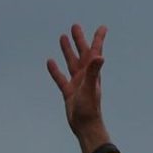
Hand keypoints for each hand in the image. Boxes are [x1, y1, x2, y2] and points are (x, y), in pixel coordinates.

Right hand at [47, 24, 109, 151]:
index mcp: (92, 72)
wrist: (85, 126)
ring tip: (62, 37)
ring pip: (71, 62)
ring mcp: (77, 83)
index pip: (95, 51)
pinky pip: (60, 78)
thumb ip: (93, 71)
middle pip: (82, 53)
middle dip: (79, 40)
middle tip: (75, 26)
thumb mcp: (90, 87)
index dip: (98, 39)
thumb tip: (100, 56)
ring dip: (67, 50)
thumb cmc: (90, 108)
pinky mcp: (69, 92)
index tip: (103, 27)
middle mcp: (85, 75)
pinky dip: (55, 70)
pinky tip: (50, 61)